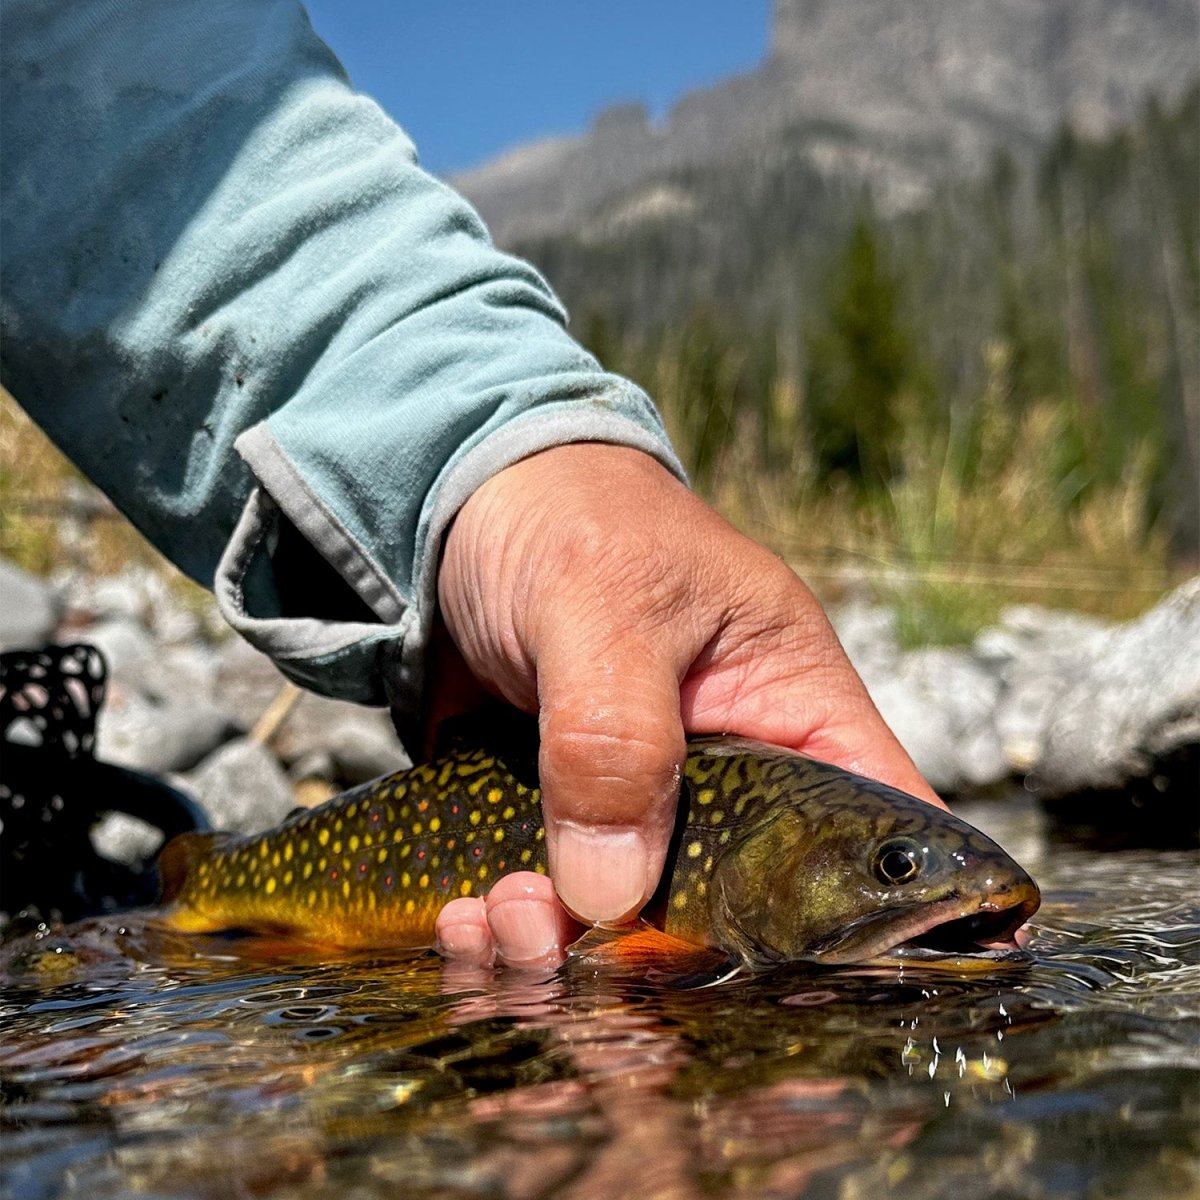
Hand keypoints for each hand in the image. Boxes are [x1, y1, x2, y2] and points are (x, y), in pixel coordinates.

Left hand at [432, 443, 941, 966]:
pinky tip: (462, 918)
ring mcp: (640, 804)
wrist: (459, 506)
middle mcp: (730, 773)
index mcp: (791, 707)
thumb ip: (615, 733)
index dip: (882, 920)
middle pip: (744, 911)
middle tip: (594, 967)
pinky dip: (508, 930)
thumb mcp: (600, 602)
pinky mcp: (561, 819)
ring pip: (633, 923)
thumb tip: (610, 892)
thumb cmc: (566, 519)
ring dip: (565, 950)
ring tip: (503, 923)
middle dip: (672, 959)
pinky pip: (549, 903)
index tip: (824, 1004)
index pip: (880, 823)